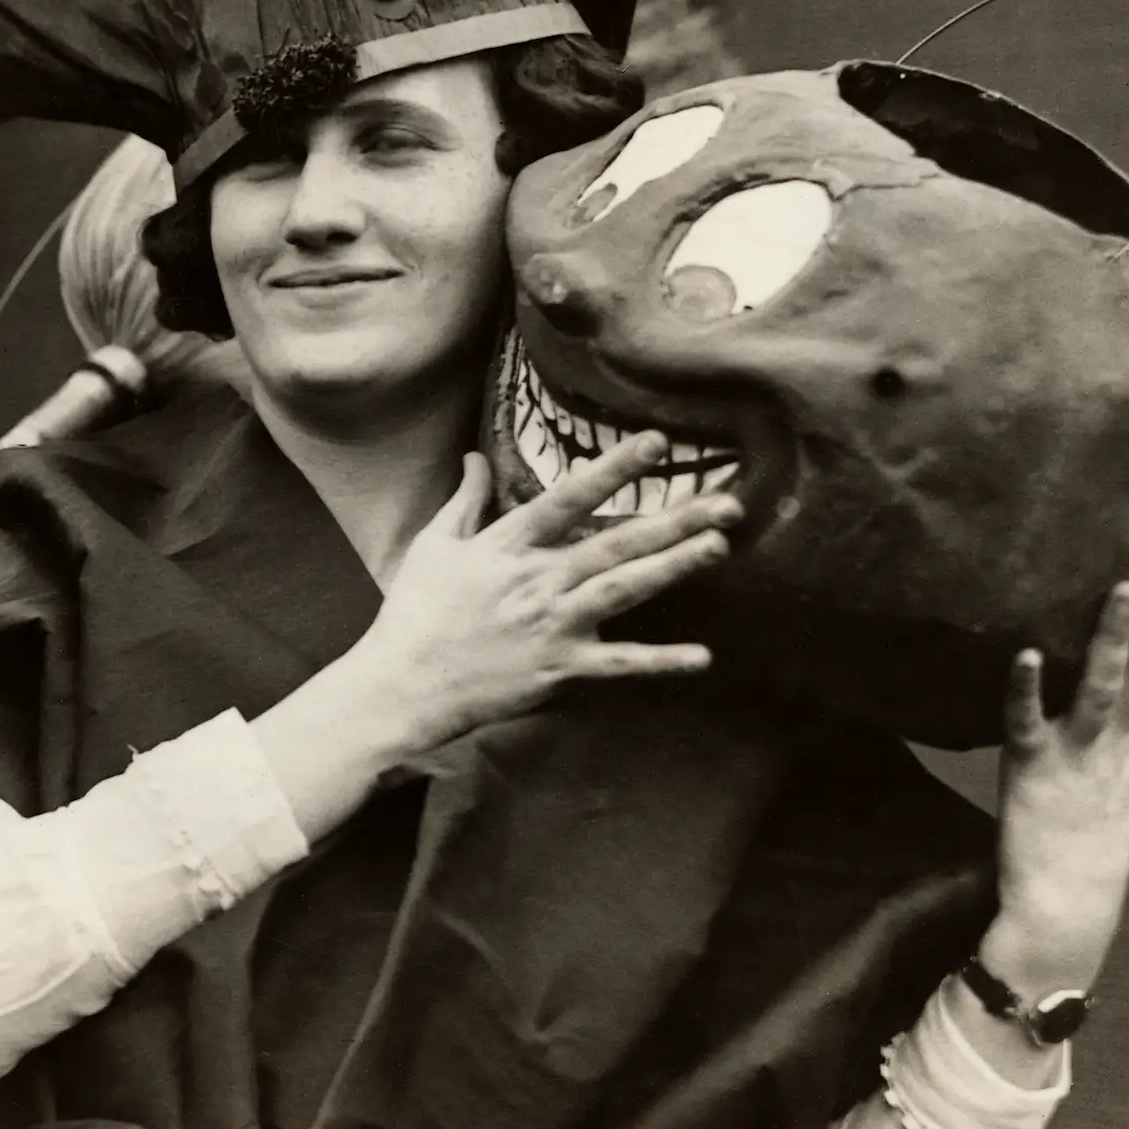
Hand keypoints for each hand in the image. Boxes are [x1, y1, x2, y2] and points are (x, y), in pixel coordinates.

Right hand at [253, 435, 737, 844]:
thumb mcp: (433, 545)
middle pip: (616, 542)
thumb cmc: (413, 613)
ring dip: (675, 567)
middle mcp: (538, 580)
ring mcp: (552, 625)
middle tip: (726, 502)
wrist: (401, 685)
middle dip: (674, 520)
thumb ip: (464, 500)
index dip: (614, 468)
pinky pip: (618, 664)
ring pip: (625, 590)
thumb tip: (475, 457)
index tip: (657, 443)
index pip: (569, 498)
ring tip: (719, 546)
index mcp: (507, 546)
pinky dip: (660, 661)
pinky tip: (703, 657)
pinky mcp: (558, 668)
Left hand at [982, 548, 1128, 1004]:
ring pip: (1103, 686)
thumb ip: (1123, 722)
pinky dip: (1027, 690)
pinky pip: (1028, 724)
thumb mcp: (1119, 771)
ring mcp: (1080, 754)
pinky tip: (1024, 653)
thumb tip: (1123, 672)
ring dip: (1113, 635)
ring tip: (1122, 584)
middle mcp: (1122, 741)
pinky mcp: (1030, 772)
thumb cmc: (1088, 836)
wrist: (1065, 909)